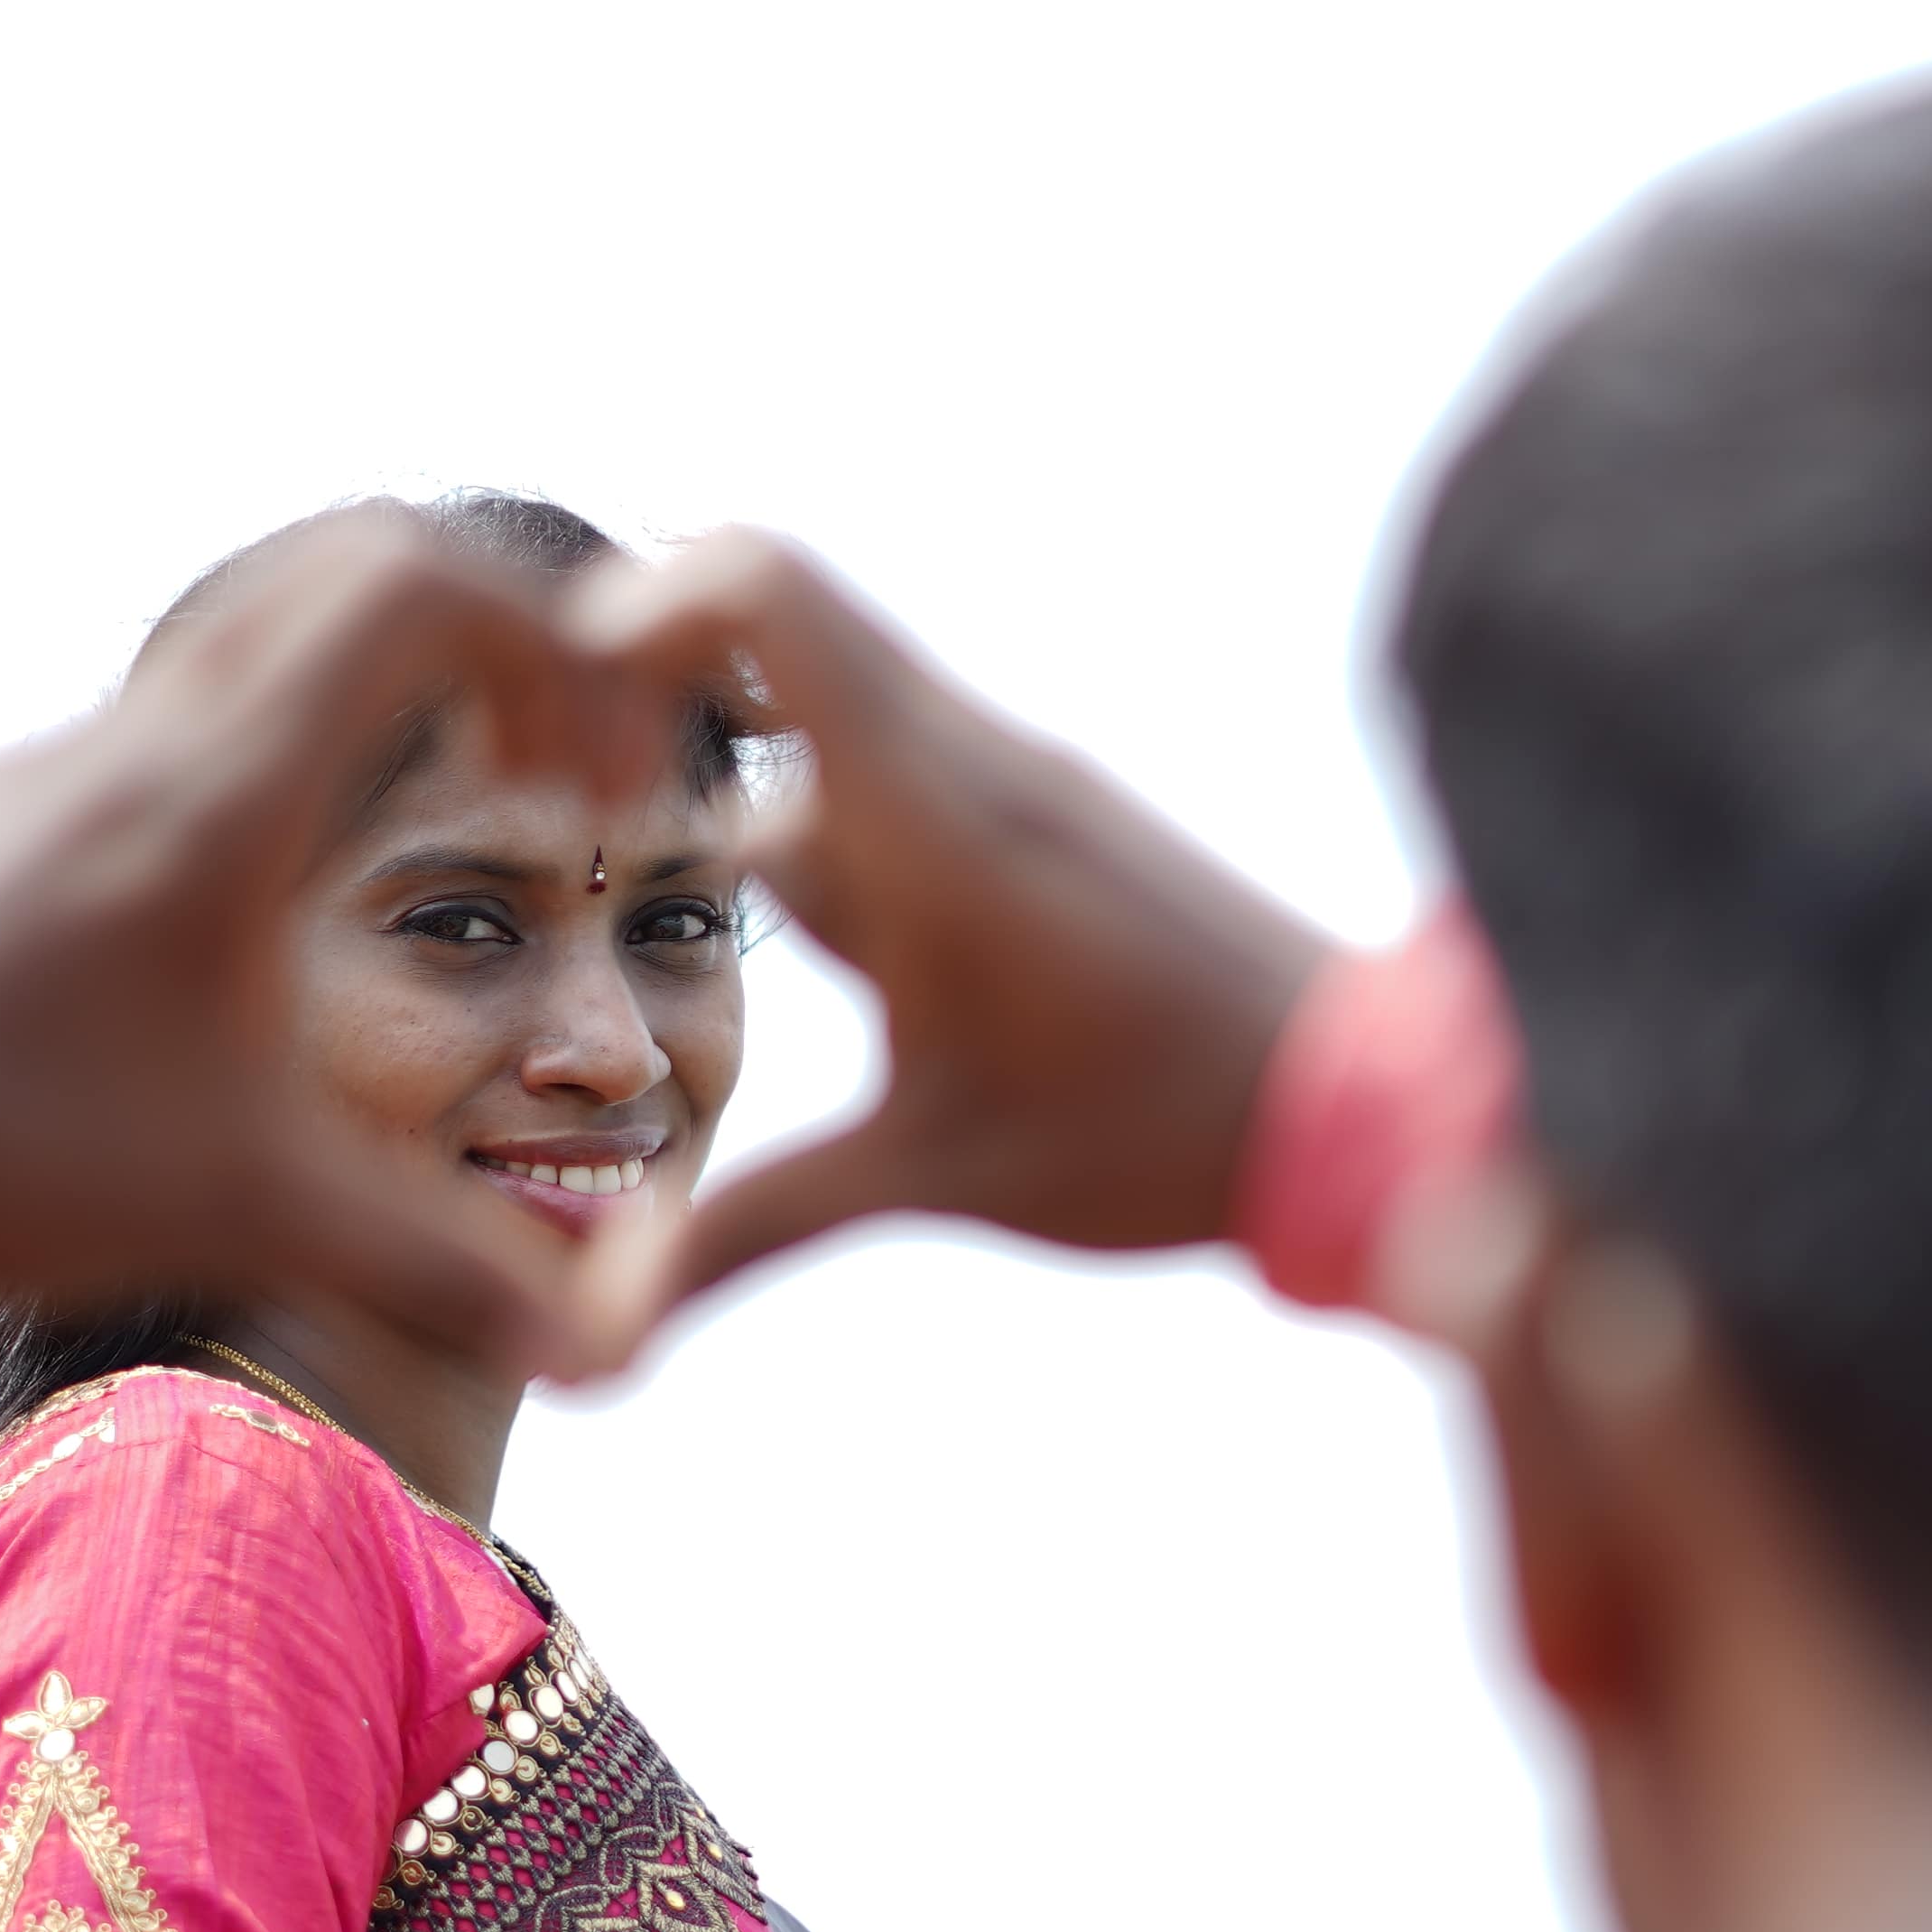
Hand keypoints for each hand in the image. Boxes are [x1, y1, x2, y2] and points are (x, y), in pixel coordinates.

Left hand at [0, 510, 658, 1370]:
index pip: (416, 587)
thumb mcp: (243, 1208)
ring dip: (376, 704)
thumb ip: (436, 1267)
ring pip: (247, 646)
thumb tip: (597, 1348)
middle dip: (489, 649)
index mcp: (218, 792)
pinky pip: (164, 729)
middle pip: (343, 570)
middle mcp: (133, 744)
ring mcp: (46, 773)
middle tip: (544, 780)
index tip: (592, 780)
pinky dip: (270, 764)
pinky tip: (262, 923)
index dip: (550, 645)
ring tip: (425, 848)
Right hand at [570, 531, 1334, 1330]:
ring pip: (839, 723)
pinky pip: (908, 776)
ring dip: (746, 786)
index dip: (636, 610)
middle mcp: (974, 761)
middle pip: (780, 628)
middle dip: (658, 705)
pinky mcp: (1055, 823)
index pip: (767, 590)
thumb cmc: (1161, 1131)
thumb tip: (597, 1341)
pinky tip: (817, 942)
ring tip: (672, 901)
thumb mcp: (940, 1175)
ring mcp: (1020, 783)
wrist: (1368, 1105)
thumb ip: (751, 1230)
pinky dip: (833, 827)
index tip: (563, 725)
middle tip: (575, 807)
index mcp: (932, 811)